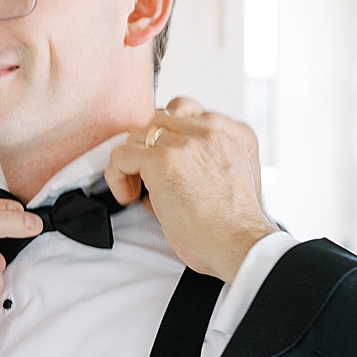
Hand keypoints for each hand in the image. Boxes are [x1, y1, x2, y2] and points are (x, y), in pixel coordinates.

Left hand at [106, 96, 278, 282]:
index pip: (185, 113)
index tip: (162, 163)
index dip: (166, 139)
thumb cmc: (233, 227)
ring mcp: (185, 143)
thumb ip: (201, 165)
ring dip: (132, 162)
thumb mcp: (226, 182)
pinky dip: (117, 175)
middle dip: (147, 148)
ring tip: (138, 191)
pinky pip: (122, 155)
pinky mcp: (163, 159)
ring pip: (138, 135)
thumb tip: (162, 174)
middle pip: (158, 121)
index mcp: (228, 135)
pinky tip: (129, 196)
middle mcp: (208, 132)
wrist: (239, 243)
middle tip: (145, 178)